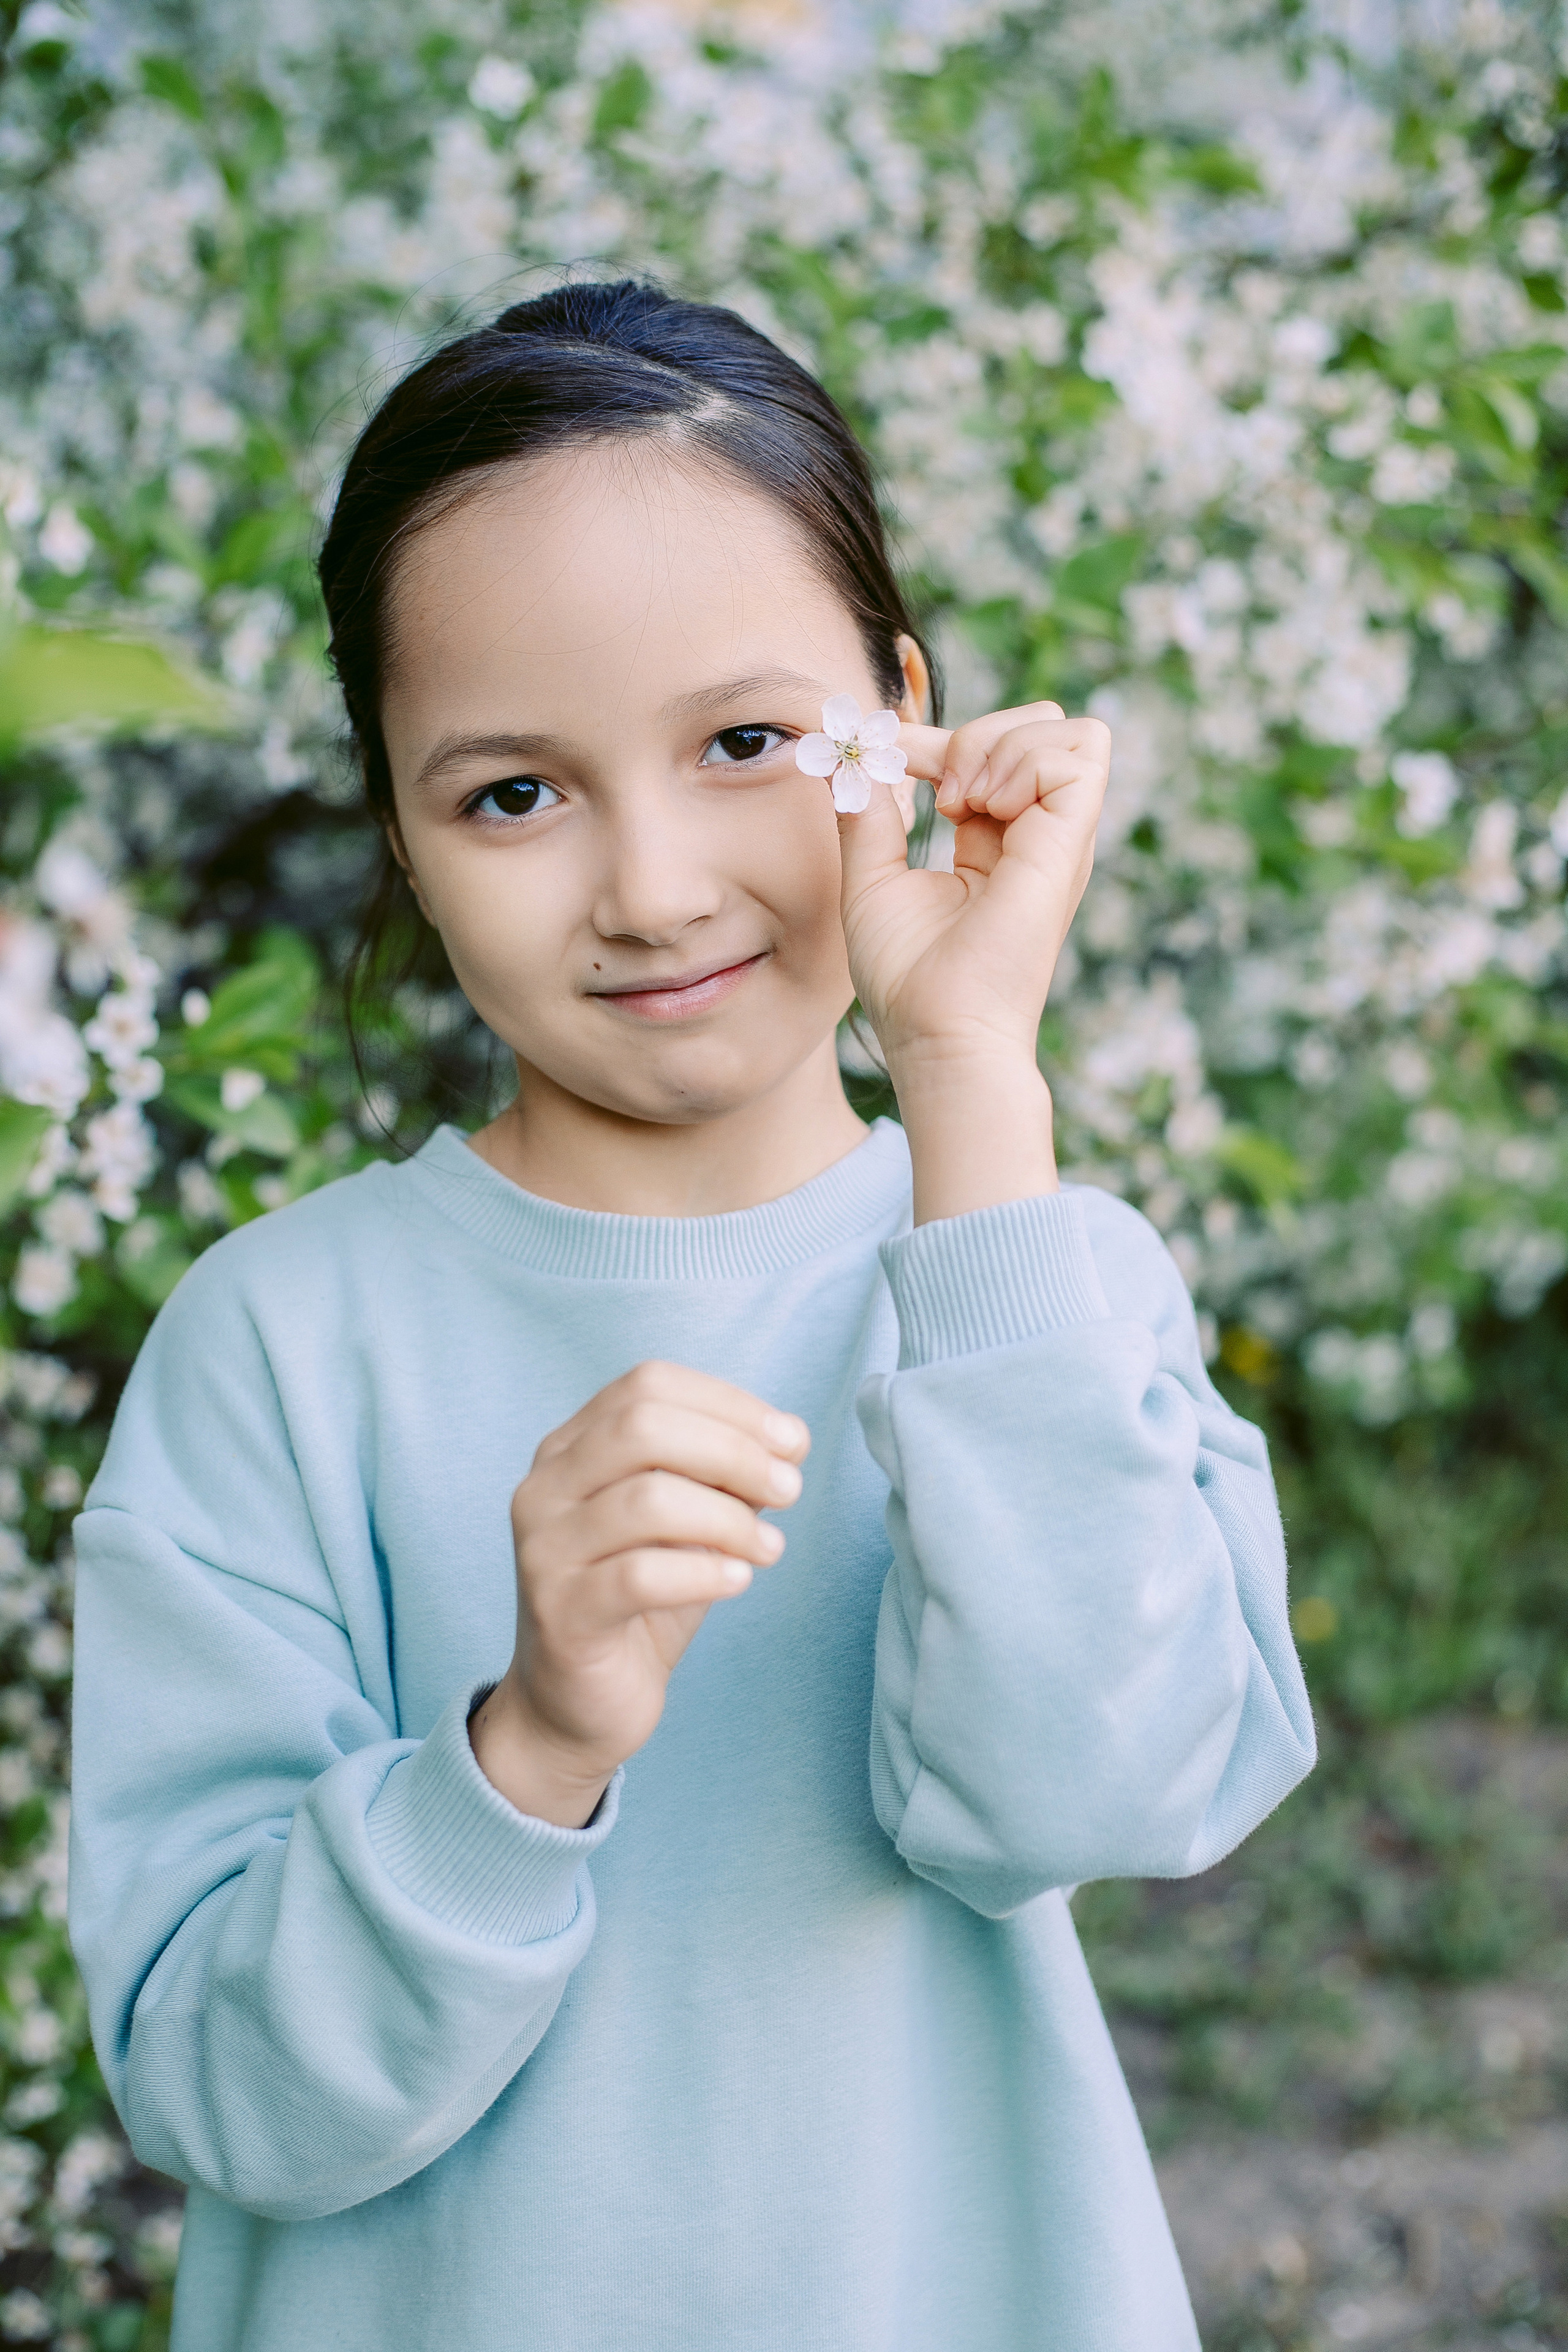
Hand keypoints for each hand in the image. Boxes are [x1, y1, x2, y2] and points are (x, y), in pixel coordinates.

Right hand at [470, 1362, 809, 1825]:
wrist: (574, 1707)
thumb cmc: (640, 1602)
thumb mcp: (685, 1525)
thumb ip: (720, 1478)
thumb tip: (786, 1443)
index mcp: (570, 1448)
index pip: (648, 1384)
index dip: (729, 1403)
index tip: (790, 1439)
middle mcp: (543, 1487)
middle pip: (643, 1427)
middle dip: (733, 1451)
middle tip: (789, 1488)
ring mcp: (544, 1551)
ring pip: (647, 1500)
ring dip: (729, 1518)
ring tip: (769, 1547)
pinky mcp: (560, 1613)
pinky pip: (641, 1576)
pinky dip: (705, 1573)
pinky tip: (737, 1581)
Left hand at [835, 701, 1109, 1077]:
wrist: (939, 1033)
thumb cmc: (908, 979)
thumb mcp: (872, 880)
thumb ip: (867, 818)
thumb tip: (855, 761)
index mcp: (998, 844)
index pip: (989, 754)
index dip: (935, 740)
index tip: (888, 756)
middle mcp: (1038, 837)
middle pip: (1041, 725)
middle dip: (979, 732)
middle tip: (937, 791)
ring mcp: (1060, 840)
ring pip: (1067, 730)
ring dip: (1001, 743)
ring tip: (959, 803)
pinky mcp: (1070, 844)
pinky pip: (1079, 753)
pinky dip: (1023, 760)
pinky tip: (982, 809)